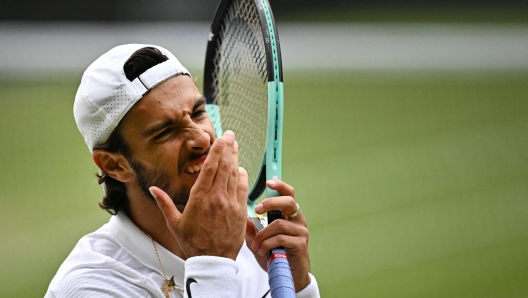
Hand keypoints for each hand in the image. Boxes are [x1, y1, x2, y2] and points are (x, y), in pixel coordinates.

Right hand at [150, 130, 248, 259]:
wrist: (212, 260)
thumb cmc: (192, 242)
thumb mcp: (175, 223)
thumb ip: (164, 203)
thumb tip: (153, 188)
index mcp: (199, 198)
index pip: (209, 167)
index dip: (216, 150)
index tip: (221, 139)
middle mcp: (216, 197)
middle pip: (224, 166)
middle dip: (228, 148)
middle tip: (230, 135)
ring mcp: (230, 203)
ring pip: (234, 174)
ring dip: (236, 158)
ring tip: (236, 146)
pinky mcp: (240, 211)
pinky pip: (243, 188)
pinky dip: (243, 176)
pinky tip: (241, 168)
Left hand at [245, 179, 310, 291]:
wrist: (287, 276)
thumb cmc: (274, 256)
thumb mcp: (258, 241)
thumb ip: (252, 230)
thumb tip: (244, 217)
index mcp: (288, 215)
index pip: (288, 194)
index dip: (280, 186)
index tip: (268, 183)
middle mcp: (297, 220)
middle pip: (288, 201)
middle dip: (270, 203)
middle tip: (257, 210)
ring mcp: (300, 231)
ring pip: (279, 223)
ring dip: (263, 234)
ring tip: (255, 245)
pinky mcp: (300, 244)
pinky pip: (281, 238)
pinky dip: (267, 244)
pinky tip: (261, 251)